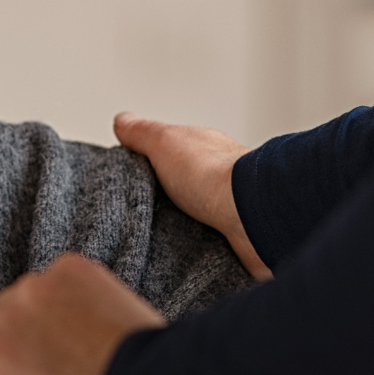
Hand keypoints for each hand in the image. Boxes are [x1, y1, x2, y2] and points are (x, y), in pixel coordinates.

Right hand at [114, 112, 269, 278]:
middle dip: (160, 201)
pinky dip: (194, 248)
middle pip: (180, 187)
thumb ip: (142, 132)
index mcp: (203, 149)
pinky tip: (178, 253)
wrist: (251, 215)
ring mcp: (227, 207)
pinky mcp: (233, 237)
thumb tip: (122, 120)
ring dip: (177, 226)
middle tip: (135, 214)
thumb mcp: (164, 141)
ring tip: (151, 240)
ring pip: (194, 218)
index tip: (125, 179)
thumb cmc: (214, 177)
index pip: (169, 154)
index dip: (146, 165)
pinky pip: (207, 243)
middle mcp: (217, 177)